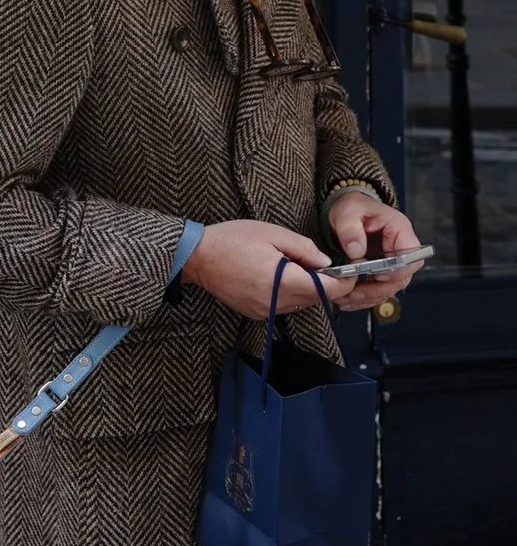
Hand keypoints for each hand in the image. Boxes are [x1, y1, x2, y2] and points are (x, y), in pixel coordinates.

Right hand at [180, 217, 336, 317]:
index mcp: (285, 282)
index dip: (344, 282)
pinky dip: (287, 293)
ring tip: (288, 264)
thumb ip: (303, 248)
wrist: (196, 257)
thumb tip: (326, 264)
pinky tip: (273, 275)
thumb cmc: (231, 240)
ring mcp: (267, 311)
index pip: (329, 291)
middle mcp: (279, 303)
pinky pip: (284, 305)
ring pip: (301, 303)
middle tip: (313, 260)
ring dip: (304, 287)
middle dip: (323, 282)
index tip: (349, 271)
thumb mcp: (271, 233)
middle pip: (317, 298)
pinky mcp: (258, 313)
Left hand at [325, 189, 423, 311]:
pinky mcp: (384, 271)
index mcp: (401, 230)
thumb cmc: (353, 206)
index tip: (375, 275)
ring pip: (389, 287)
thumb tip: (356, 251)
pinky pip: (380, 288)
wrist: (349, 210)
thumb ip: (350, 228)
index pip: (409, 257)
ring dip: (369, 297)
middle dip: (376, 289)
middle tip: (353, 294)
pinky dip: (365, 297)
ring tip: (346, 300)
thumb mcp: (347, 210)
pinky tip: (349, 300)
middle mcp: (402, 249)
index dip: (394, 270)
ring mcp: (395, 262)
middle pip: (400, 277)